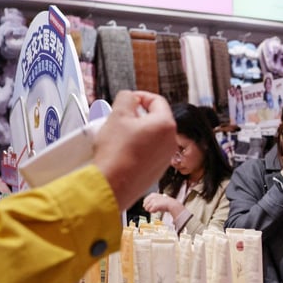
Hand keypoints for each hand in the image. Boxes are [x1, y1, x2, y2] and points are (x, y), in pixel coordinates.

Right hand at [93, 91, 175, 210]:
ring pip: (152, 136)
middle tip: (121, 117)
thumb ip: (126, 99)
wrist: (112, 185)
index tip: (130, 99)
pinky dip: (138, 148)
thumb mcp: (117, 115)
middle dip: (137, 115)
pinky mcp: (156, 171)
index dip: (141, 96)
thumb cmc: (116, 154)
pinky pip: (149, 152)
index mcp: (165, 125)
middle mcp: (170, 142)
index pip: (157, 101)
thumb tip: (129, 97)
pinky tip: (122, 151)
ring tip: (119, 135)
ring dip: (137, 132)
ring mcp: (165, 158)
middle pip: (155, 119)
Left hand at [143, 192, 180, 216]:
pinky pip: (150, 210)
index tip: (149, 207)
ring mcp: (153, 201)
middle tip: (153, 209)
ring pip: (147, 208)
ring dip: (151, 210)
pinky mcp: (155, 205)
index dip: (146, 205)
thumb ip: (151, 201)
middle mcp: (152, 197)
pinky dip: (153, 212)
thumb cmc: (166, 203)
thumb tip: (144, 206)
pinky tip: (156, 211)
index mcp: (152, 194)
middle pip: (145, 205)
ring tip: (156, 210)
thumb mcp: (158, 199)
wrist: (171, 204)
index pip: (145, 200)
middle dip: (148, 208)